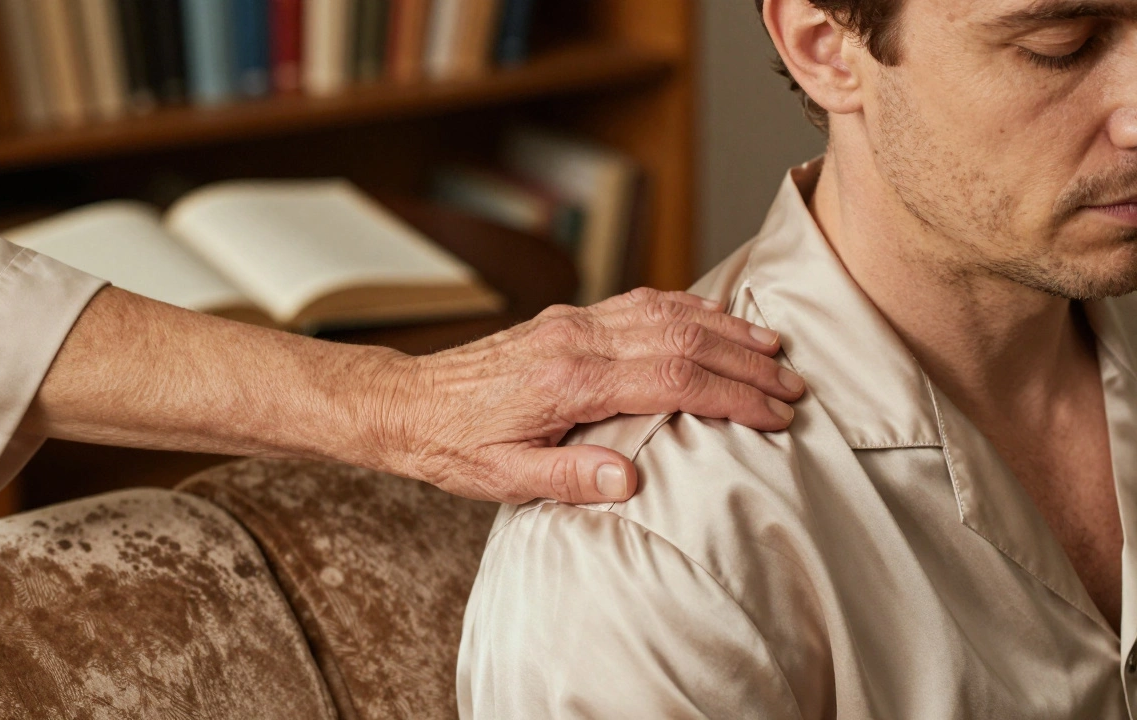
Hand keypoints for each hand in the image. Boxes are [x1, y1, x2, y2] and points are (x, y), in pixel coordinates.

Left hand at [367, 288, 805, 503]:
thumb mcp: (503, 478)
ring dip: (724, 329)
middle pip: (683, 338)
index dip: (733, 395)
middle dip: (745, 361)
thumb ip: (568, 479)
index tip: (776, 414)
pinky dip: (683, 307)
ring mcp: (572, 323)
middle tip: (793, 385)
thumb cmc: (454, 447)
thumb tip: (631, 483)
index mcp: (568, 382)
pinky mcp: (566, 319)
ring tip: (771, 348)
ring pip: (665, 312)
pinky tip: (710, 317)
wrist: (407, 403)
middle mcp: (576, 341)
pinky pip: (636, 303)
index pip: (673, 380)